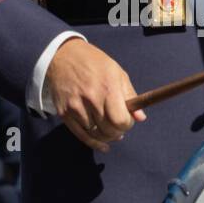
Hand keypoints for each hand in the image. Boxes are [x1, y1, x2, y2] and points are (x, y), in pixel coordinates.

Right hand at [46, 38, 146, 152]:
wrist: (62, 56)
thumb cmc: (93, 63)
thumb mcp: (117, 73)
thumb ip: (129, 95)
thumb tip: (141, 117)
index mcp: (108, 88)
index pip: (120, 121)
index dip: (127, 124)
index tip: (127, 120)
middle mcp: (91, 99)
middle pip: (108, 130)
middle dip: (117, 132)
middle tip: (118, 127)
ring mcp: (75, 107)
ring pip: (96, 134)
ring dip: (105, 135)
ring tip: (109, 131)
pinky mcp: (64, 113)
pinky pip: (81, 135)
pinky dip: (94, 143)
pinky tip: (103, 146)